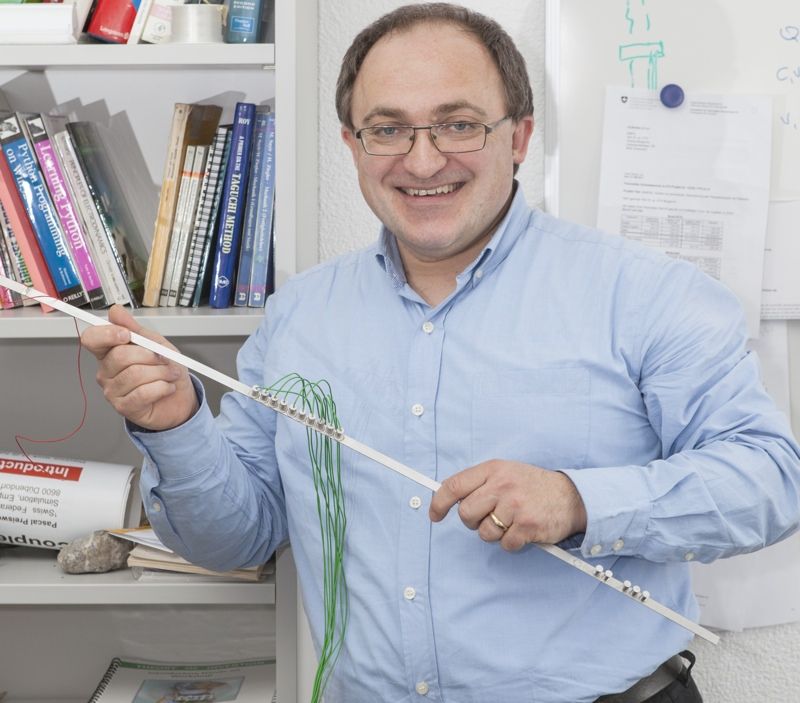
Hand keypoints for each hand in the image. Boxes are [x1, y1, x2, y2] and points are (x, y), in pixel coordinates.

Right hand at [81, 305, 198, 430]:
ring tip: (170, 374)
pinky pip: (143, 393)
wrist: (180, 397)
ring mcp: (112, 390)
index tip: (127, 334)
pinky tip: (167, 388)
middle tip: (165, 360)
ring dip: (161, 372)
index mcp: (110, 351)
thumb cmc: (166, 369)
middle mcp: (106, 371)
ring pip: (135, 374)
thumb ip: (135, 328)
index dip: (107, 334)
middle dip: (151, 356)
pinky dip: (162, 388)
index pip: (92, 339)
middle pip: (120, 356)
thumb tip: (115, 311)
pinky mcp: (123, 407)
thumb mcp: (155, 343)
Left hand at [429, 460, 587, 550]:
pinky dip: (512, 542)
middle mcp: (502, 485)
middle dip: (473, 522)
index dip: (439, 503)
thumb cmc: (532, 485)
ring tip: (511, 521)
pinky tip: (523, 530)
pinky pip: (505, 544)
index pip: (454, 485)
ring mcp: (515, 506)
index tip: (435, 515)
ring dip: (495, 533)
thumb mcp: (505, 472)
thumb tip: (446, 497)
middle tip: (488, 518)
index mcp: (493, 469)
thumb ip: (480, 482)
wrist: (571, 495)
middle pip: (466, 514)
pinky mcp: (527, 526)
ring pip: (484, 533)